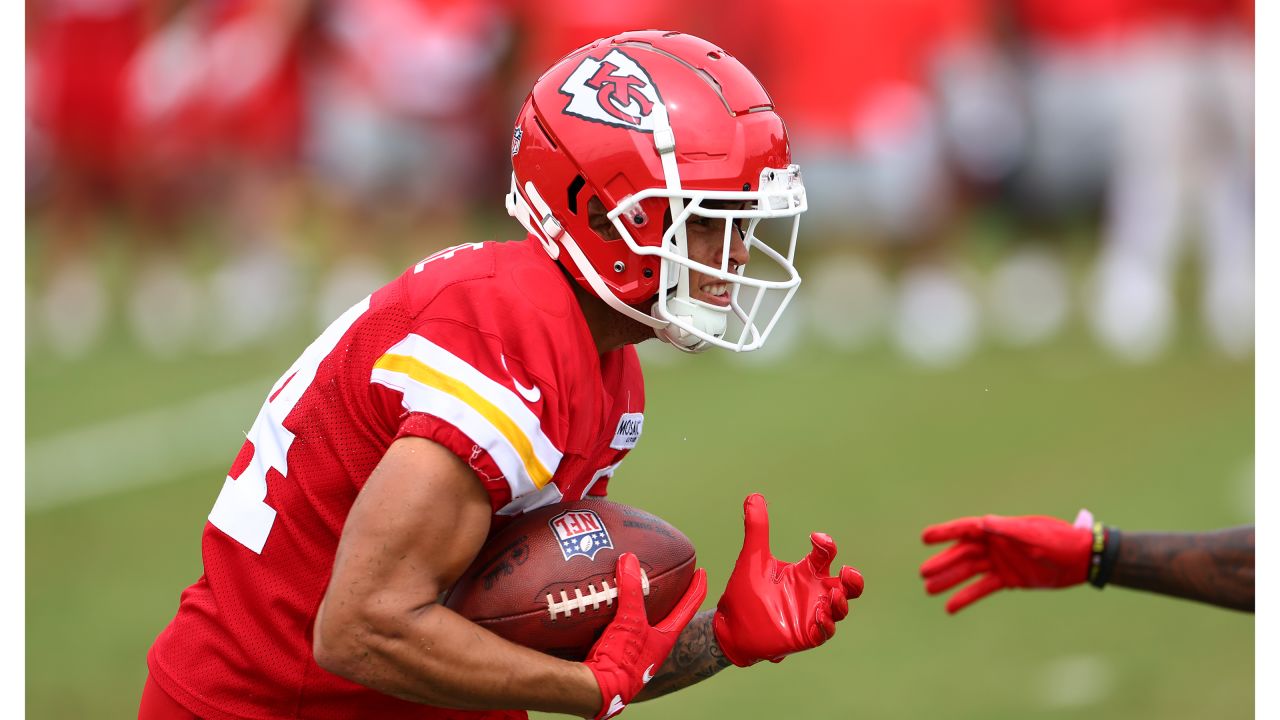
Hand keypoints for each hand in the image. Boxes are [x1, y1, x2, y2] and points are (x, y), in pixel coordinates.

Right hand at [583, 553, 706, 719]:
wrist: (598, 690)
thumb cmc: (622, 659)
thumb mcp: (629, 621)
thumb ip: (631, 590)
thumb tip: (629, 558)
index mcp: (665, 638)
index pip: (688, 608)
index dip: (696, 589)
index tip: (703, 572)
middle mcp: (655, 647)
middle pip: (669, 618)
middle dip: (672, 600)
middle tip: (673, 580)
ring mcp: (637, 653)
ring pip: (646, 625)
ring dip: (645, 609)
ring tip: (640, 592)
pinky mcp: (618, 656)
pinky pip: (624, 631)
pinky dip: (621, 617)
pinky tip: (608, 611)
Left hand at [712, 494, 864, 666]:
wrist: (729, 625)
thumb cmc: (746, 592)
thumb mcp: (753, 557)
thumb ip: (756, 528)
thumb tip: (753, 496)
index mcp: (805, 572)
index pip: (825, 555)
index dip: (826, 544)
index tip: (815, 537)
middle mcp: (813, 592)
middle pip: (848, 586)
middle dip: (854, 580)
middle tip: (848, 572)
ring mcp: (811, 614)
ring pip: (840, 610)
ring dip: (842, 602)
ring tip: (834, 594)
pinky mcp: (805, 635)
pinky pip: (825, 632)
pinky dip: (826, 624)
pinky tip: (820, 615)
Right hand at [920, 514, 1092, 613]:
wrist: (1082, 560)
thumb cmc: (1060, 541)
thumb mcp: (1035, 534)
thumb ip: (1009, 530)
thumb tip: (984, 523)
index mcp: (999, 529)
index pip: (966, 530)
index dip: (945, 533)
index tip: (924, 538)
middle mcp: (995, 544)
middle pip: (962, 553)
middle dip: (943, 562)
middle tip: (923, 573)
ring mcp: (1000, 562)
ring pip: (968, 571)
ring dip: (949, 580)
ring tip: (929, 589)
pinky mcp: (1008, 579)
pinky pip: (982, 588)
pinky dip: (966, 597)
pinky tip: (950, 607)